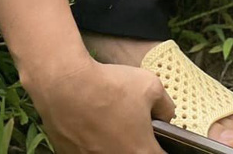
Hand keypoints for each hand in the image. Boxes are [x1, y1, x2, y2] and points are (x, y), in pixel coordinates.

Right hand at [27, 59, 174, 152]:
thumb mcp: (152, 85)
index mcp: (142, 153)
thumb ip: (166, 106)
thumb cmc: (111, 86)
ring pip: (110, 152)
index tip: (156, 136)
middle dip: (136, 143)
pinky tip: (90, 122)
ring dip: (114, 143)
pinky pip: (89, 151)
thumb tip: (165, 116)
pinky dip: (92, 142)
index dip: (162, 146)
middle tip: (132, 126)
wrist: (66, 86)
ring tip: (110, 121)